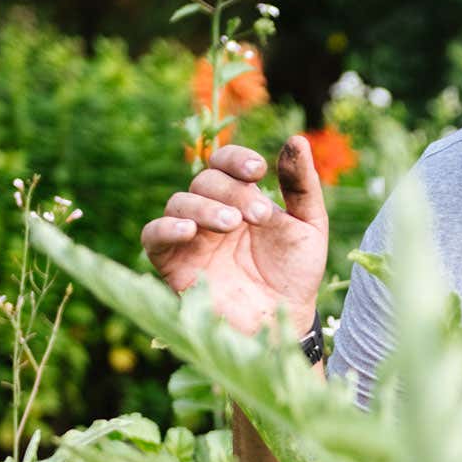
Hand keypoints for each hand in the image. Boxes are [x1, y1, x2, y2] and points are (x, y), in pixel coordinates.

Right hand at [140, 136, 327, 336]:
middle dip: (233, 191)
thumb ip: (301, 184)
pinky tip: (190, 232)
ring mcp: (192, 239)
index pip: (225, 162)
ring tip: (231, 224)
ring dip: (204, 206)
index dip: (236, 159)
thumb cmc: (296, 273)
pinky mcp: (174, 266)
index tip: (258, 170)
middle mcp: (212, 212)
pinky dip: (165, 228)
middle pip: (205, 180)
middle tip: (260, 216)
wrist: (284, 322)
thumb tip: (296, 139)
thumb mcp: (309, 225)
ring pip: (179, 202)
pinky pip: (153, 237)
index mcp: (241, 197)